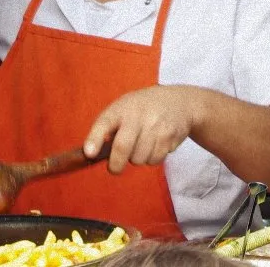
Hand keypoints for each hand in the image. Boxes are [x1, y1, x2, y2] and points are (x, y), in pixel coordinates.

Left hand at [84, 85, 208, 173]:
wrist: (180, 102)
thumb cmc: (143, 109)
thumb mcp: (124, 109)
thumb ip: (108, 129)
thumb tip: (90, 155)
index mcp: (122, 108)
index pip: (104, 123)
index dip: (94, 139)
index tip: (89, 154)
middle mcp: (138, 115)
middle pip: (122, 148)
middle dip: (115, 165)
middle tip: (115, 167)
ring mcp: (156, 126)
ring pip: (139, 159)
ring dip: (137, 159)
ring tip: (142, 145)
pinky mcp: (169, 137)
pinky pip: (154, 160)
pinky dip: (152, 158)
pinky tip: (155, 145)